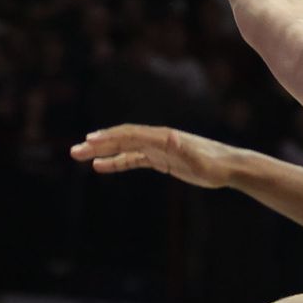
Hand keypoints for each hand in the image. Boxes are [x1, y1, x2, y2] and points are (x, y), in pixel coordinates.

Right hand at [72, 124, 242, 189]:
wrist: (228, 166)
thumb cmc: (215, 163)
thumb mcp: (199, 159)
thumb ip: (185, 150)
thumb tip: (171, 138)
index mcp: (163, 137)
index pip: (130, 134)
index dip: (110, 138)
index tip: (90, 141)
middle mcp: (157, 139)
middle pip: (122, 139)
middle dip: (98, 144)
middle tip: (75, 151)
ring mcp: (157, 148)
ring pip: (124, 149)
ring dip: (102, 152)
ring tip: (81, 156)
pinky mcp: (160, 159)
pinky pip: (133, 160)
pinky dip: (116, 162)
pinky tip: (100, 167)